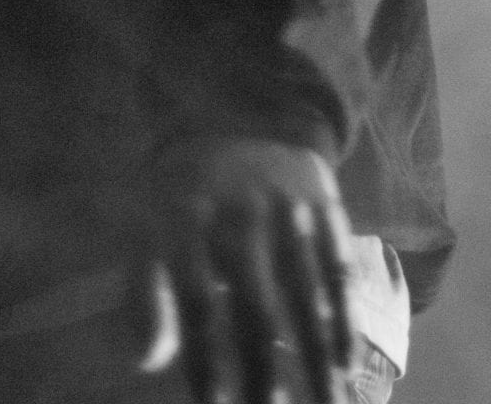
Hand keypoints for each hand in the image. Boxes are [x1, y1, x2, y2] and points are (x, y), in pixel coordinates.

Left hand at [125, 138, 355, 403]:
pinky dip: (344, 317)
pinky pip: (338, 267)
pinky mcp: (324, 203)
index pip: (194, 297)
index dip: (204, 356)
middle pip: (252, 304)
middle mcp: (237, 210)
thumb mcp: (152, 229)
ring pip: (302, 293)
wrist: (240, 119)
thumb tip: (147, 360)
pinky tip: (345, 364)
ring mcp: (285, 204)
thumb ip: (146, 294)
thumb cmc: (188, 198)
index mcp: (184, 218)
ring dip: (314, 358)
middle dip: (262, 372)